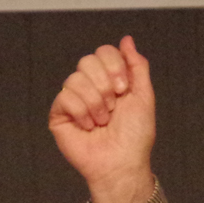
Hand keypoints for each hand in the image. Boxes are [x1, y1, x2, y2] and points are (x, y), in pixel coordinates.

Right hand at [48, 35, 157, 202]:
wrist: (122, 162)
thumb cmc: (135, 136)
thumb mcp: (144, 96)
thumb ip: (137, 65)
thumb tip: (127, 40)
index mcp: (111, 79)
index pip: (104, 52)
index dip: (114, 66)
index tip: (124, 89)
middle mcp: (91, 86)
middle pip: (87, 60)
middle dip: (105, 84)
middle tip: (114, 107)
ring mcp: (74, 99)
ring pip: (75, 78)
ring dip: (96, 103)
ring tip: (102, 121)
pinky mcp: (59, 114)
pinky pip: (65, 97)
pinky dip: (82, 113)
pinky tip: (88, 127)